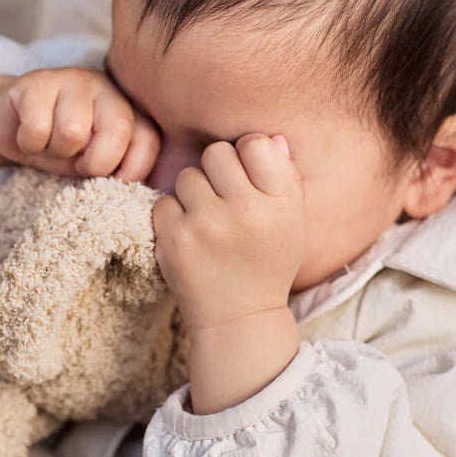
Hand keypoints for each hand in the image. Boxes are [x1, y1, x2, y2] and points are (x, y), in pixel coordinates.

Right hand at [0, 67, 160, 181]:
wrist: (12, 126)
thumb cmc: (60, 148)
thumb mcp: (94, 163)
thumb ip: (118, 169)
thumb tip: (135, 190)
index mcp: (126, 109)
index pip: (148, 139)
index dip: (132, 171)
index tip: (112, 183)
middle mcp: (105, 88)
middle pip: (117, 130)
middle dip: (95, 163)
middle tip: (77, 164)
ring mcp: (71, 79)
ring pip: (72, 131)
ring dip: (56, 152)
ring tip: (50, 146)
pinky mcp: (35, 82)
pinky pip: (37, 128)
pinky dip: (29, 145)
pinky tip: (29, 137)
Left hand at [151, 133, 304, 331]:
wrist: (239, 318)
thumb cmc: (266, 264)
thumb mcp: (291, 223)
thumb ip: (285, 178)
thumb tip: (272, 138)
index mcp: (281, 203)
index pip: (256, 143)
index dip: (247, 157)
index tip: (246, 180)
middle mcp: (246, 210)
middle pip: (217, 152)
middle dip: (217, 172)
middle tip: (223, 200)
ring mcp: (207, 224)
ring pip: (187, 175)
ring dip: (193, 194)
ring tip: (207, 222)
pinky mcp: (175, 240)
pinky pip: (164, 202)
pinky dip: (173, 216)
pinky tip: (190, 237)